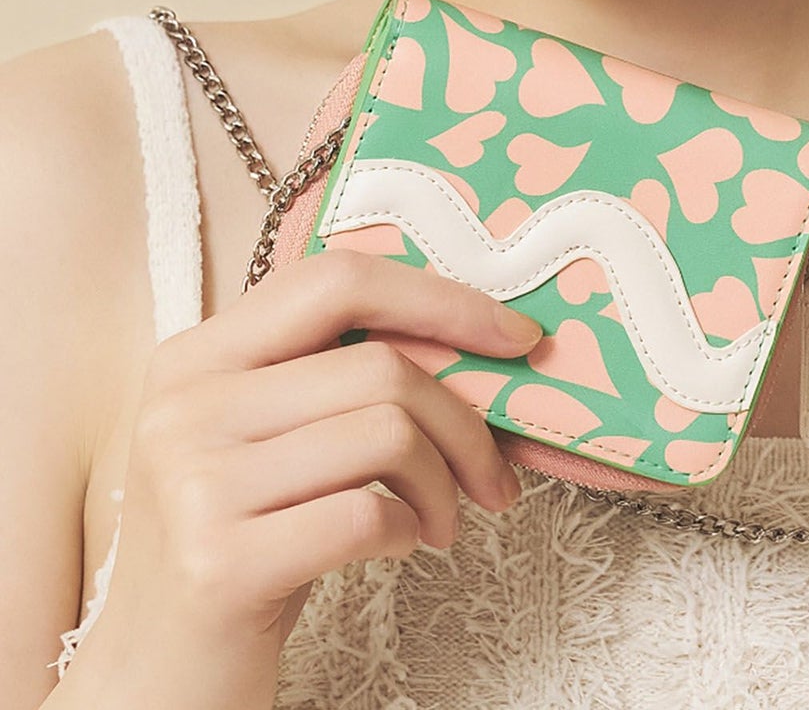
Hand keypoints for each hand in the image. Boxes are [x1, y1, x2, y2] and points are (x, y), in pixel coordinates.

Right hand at [65, 245, 542, 709]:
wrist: (154, 680)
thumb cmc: (241, 544)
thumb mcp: (267, 441)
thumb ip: (333, 377)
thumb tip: (477, 336)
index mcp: (197, 356)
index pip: (336, 279)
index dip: (439, 298)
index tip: (513, 335)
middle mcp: (185, 405)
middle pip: (381, 366)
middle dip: (466, 421)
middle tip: (492, 476)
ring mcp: (194, 482)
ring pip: (387, 433)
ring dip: (445, 484)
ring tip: (442, 522)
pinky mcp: (218, 562)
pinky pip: (366, 514)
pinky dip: (408, 530)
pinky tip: (397, 546)